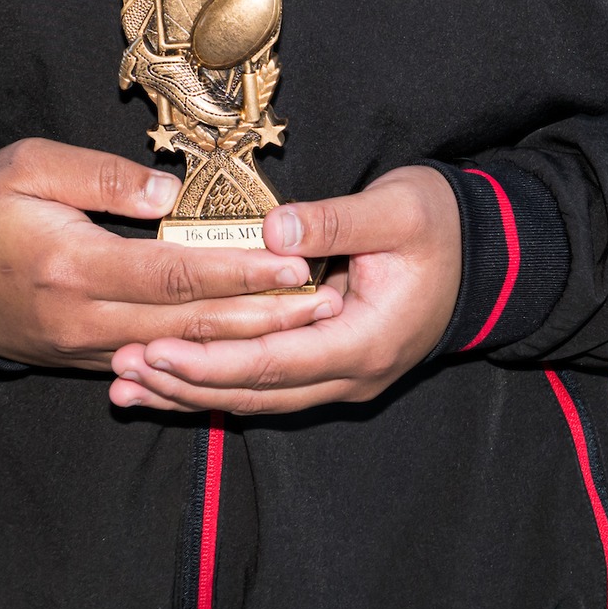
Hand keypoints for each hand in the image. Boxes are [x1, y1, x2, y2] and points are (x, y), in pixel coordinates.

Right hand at [0, 138, 329, 367]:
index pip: (173, 274)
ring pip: (182, 352)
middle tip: (323, 304)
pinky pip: (159, 366)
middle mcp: (88, 319)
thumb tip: (171, 193)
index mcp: (75, 264)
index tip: (292, 260)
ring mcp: (89, 349)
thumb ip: (102, 176)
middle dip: (264, 317)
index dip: (237, 272)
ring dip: (247, 343)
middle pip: (192, 325)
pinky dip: (209, 360)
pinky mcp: (90, 361)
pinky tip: (251, 350)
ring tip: (305, 327)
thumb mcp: (31, 166)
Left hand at [108, 165, 460, 415]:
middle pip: (255, 393)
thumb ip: (334, 221)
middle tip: (120, 370)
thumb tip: (273, 229)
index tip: (156, 350)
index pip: (273, 364)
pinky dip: (217, 383)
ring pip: (256, 398)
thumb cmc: (441, 225)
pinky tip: (172, 380)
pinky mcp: (330, 367)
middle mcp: (350, 375)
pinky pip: (266, 384)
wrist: (486, 256)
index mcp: (364, 342)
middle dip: (184, 385)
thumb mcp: (396, 210)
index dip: (211, 362)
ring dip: (191, 392)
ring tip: (126, 386)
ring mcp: (342, 378)